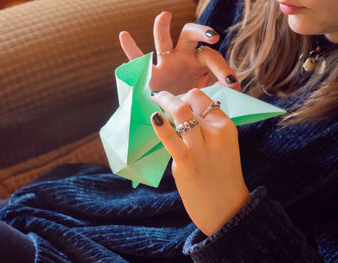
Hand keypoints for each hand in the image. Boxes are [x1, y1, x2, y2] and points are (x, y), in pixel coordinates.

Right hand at [119, 11, 239, 94]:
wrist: (177, 119)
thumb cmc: (195, 105)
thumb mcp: (209, 98)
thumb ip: (220, 89)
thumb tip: (233, 85)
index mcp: (201, 64)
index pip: (212, 57)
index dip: (223, 68)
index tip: (232, 83)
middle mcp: (184, 58)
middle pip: (191, 37)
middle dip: (202, 33)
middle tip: (213, 37)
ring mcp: (166, 64)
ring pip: (163, 41)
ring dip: (162, 28)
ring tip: (164, 15)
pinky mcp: (150, 74)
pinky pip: (138, 60)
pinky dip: (130, 49)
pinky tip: (124, 35)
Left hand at [150, 89, 250, 235]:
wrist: (227, 209)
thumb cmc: (221, 177)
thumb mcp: (222, 147)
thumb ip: (207, 131)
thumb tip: (182, 116)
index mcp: (227, 126)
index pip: (203, 98)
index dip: (186, 96)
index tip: (176, 102)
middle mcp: (217, 132)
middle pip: (191, 100)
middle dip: (173, 98)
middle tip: (161, 102)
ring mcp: (203, 147)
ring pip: (181, 111)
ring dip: (165, 103)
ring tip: (155, 105)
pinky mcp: (187, 162)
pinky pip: (171, 139)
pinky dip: (161, 127)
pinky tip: (154, 118)